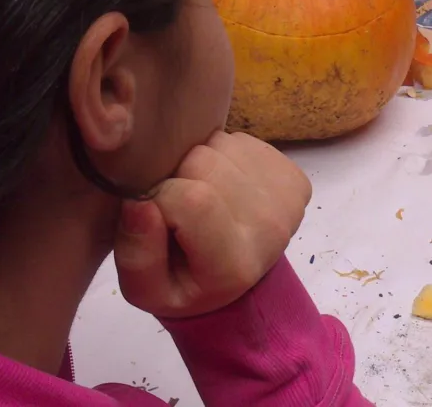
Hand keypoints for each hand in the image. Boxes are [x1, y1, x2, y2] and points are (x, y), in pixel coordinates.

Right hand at [113, 131, 311, 317]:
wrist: (237, 282)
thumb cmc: (184, 285)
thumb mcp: (145, 290)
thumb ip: (137, 256)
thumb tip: (139, 204)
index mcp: (235, 264)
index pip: (190, 199)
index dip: (160, 199)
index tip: (158, 218)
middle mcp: (270, 229)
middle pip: (203, 162)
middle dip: (178, 177)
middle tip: (179, 208)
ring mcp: (288, 200)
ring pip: (220, 144)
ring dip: (199, 164)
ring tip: (202, 195)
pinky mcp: (295, 178)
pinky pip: (241, 141)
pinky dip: (223, 156)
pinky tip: (224, 186)